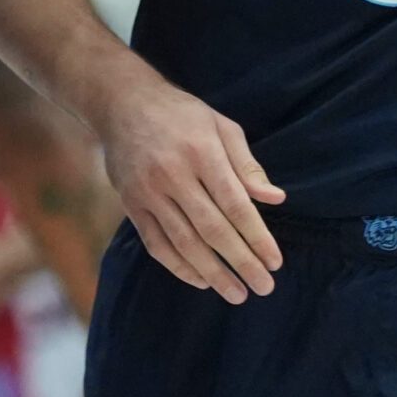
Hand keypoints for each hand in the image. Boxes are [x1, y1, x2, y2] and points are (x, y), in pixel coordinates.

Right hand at [94, 74, 283, 302]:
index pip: (235, 204)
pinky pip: (156, 244)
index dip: (257, 237)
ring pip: (184, 242)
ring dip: (213, 273)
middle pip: (212, 229)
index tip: (275, 262)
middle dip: (241, 262)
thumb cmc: (181, 113)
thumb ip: (247, 165)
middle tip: (264, 287)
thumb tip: (275, 199)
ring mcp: (148, 191)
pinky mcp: (131, 203)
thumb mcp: (220, 126)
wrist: (121, 102)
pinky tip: (201, 280)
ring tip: (236, 294)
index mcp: (201, 151)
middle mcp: (173, 174)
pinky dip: (178, 267)